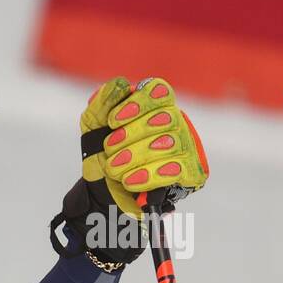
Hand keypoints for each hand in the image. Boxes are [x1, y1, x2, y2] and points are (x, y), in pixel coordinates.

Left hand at [51, 77, 209, 267]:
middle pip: (165, 118)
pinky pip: (177, 169)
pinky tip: (131, 182)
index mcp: (154, 108)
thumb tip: (119, 85)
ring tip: (114, 169)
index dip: (138, 103)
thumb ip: (101, 104)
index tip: (113, 121)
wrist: (101, 197)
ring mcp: (185, 148)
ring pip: (170, 144)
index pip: (159, 92)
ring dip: (136, 156)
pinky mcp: (189, 173)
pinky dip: (150, 174)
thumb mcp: (93, 128)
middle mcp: (174, 124)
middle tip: (109, 150)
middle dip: (131, 135)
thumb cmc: (102, 157)